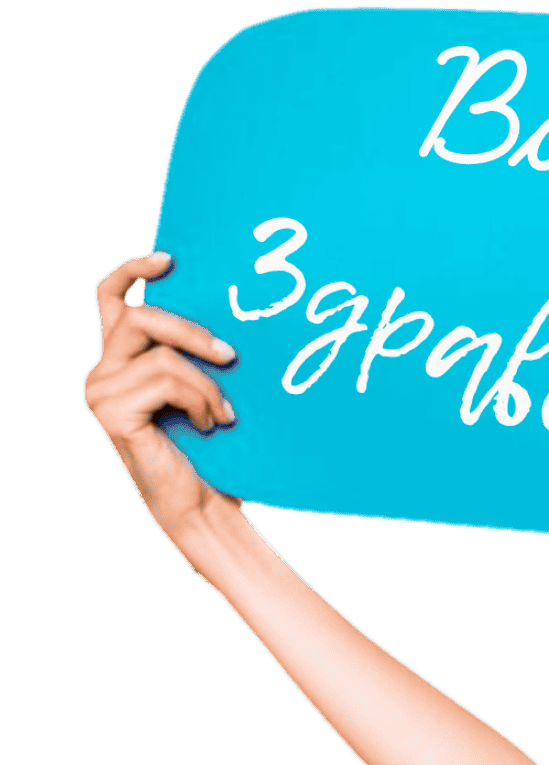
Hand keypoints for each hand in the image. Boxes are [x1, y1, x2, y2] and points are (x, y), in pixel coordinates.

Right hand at [83, 252, 239, 530]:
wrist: (202, 504)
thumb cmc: (208, 450)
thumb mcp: (200, 389)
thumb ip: (192, 354)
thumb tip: (224, 311)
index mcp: (120, 359)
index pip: (110, 297)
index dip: (133, 270)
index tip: (171, 260)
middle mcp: (102, 371)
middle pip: (139, 317)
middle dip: (191, 330)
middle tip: (231, 355)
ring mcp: (101, 391)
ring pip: (160, 353)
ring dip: (205, 381)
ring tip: (223, 412)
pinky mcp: (111, 411)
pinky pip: (164, 380)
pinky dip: (198, 399)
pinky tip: (209, 425)